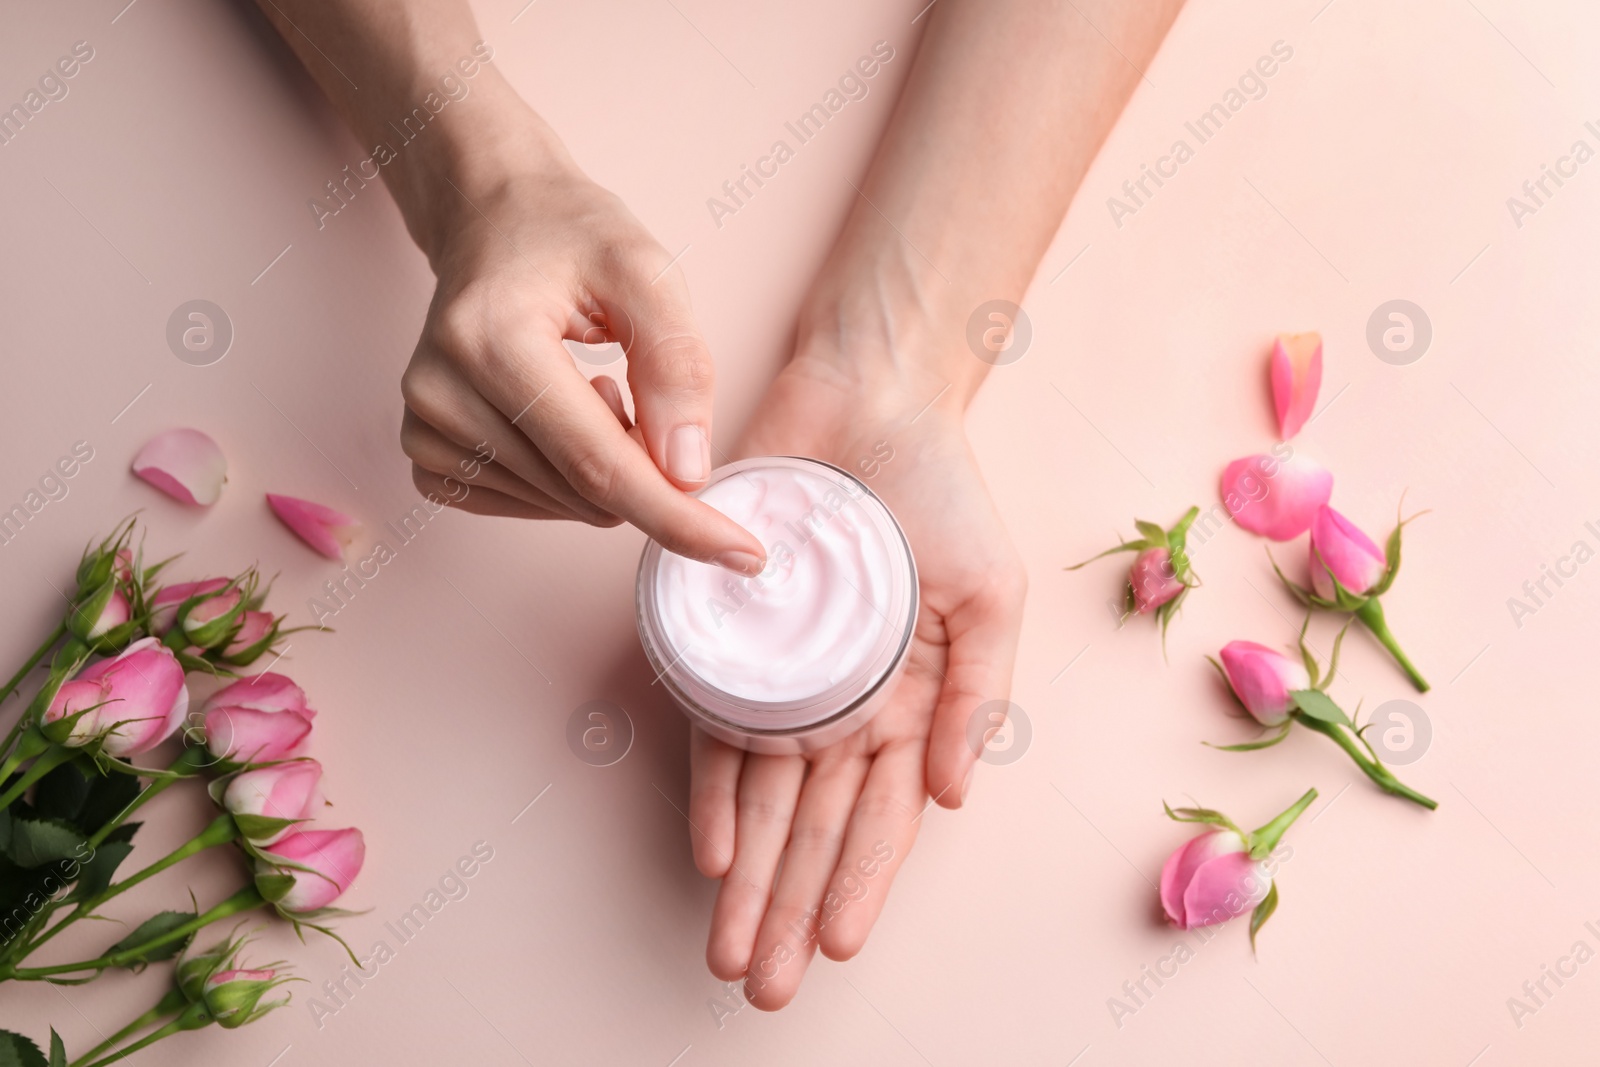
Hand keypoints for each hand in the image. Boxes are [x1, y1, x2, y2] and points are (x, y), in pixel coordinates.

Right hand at [396, 111, 762, 571]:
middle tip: (644, 393)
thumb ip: (677, 367)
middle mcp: (441, 391)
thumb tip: (687, 474)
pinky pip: (528, 508)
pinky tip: (562, 417)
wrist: (492, 218)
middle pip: (585, 494)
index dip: (678, 517)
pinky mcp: (428, 455)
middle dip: (648, 472)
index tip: (744, 553)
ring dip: (608, 468)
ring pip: (565, 508)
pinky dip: (570, 480)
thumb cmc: (569, 236)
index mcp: (491, 339)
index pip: (599, 465)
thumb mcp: (647, 272)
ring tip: (595, 388)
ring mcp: (425, 428)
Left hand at [687, 345, 1026, 1008]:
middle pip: (813, 829)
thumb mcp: (992, 593)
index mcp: (913, 705)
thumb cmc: (943, 493)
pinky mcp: (734, 634)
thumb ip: (979, 695)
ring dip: (747, 878)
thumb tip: (957, 796)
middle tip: (760, 986)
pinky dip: (710, 789)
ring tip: (728, 949)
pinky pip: (717, 724)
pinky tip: (708, 850)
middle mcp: (846, 704)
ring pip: (764, 799)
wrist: (869, 400)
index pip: (883, 820)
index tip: (835, 949)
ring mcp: (788, 675)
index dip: (858, 887)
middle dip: (789, 911)